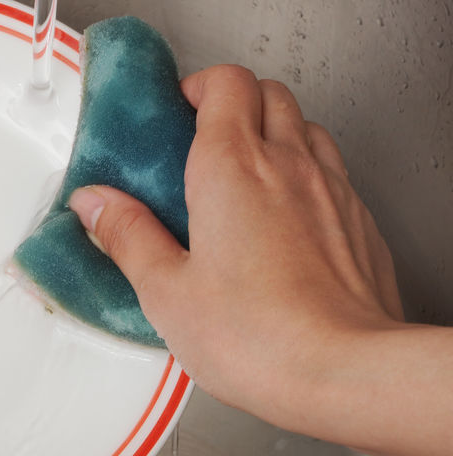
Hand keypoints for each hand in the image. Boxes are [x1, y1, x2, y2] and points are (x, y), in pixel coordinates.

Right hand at [67, 65, 423, 451]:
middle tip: (201, 138)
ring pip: (305, 126)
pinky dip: (304, 173)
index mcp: (232, 168)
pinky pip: (331, 171)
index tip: (175, 112)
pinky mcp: (359, 221)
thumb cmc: (260, 336)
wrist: (347, 372)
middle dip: (233, 101)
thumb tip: (95, 205)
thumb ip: (127, 237)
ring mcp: (332, 189)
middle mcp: (288, 165)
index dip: (198, 86)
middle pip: (268, 92)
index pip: (225, 83)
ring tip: (244, 174)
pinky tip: (285, 215)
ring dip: (273, 132)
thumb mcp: (166, 291)